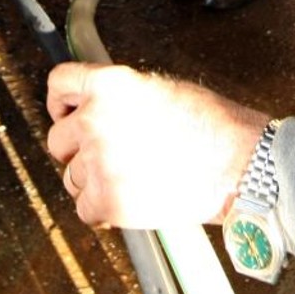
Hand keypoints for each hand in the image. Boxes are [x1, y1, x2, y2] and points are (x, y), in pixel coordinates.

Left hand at [46, 62, 267, 229]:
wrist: (237, 162)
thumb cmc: (209, 124)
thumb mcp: (160, 89)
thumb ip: (119, 97)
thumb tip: (93, 109)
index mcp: (111, 84)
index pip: (59, 84)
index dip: (63, 102)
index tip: (68, 114)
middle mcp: (96, 118)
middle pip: (58, 139)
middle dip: (78, 148)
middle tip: (110, 154)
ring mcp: (99, 161)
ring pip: (70, 177)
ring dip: (93, 180)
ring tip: (130, 176)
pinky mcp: (108, 200)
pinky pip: (84, 209)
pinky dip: (103, 209)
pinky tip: (130, 196)